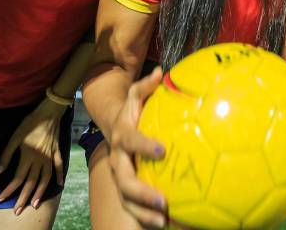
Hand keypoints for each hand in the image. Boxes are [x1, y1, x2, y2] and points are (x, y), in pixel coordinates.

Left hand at [0, 98, 65, 213]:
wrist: (49, 111)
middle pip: (31, 183)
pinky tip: (59, 184)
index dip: (8, 190)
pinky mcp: (57, 152)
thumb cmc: (30, 122)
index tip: (0, 199)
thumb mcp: (15, 136)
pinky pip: (59, 166)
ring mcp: (50, 156)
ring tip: (34, 204)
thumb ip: (6, 154)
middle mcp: (40, 159)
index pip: (17, 178)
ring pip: (46, 179)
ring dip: (40, 192)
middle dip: (23, 198)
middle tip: (17, 211)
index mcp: (28, 156)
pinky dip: (60, 176)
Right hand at [108, 66, 168, 229]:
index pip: (131, 141)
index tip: (163, 150)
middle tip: (162, 200)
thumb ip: (146, 86)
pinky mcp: (127, 191)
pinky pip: (135, 209)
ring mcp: (120, 177)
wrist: (115, 129)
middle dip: (141, 192)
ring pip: (127, 200)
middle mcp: (117, 160)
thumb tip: (160, 72)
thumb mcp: (136, 96)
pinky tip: (170, 223)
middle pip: (124, 180)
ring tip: (163, 220)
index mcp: (122, 136)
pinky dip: (148, 219)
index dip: (144, 145)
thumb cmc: (133, 112)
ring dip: (144, 212)